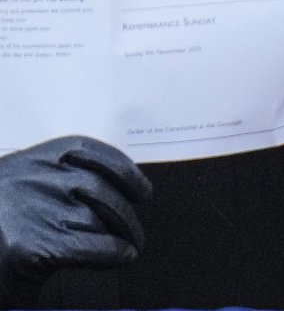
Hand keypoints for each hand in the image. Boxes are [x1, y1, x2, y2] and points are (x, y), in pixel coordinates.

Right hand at [0, 136, 151, 305]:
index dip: (126, 172)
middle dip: (127, 213)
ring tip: (130, 247)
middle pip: (103, 189)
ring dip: (124, 234)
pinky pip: (90, 245)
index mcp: (36, 158)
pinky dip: (112, 252)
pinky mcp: (31, 247)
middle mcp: (36, 179)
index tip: (143, 191)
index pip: (93, 153)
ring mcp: (33, 212)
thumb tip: (113, 188)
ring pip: (99, 216)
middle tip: (136, 233)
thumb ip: (60, 177)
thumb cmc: (0, 221)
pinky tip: (119, 257)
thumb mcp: (23, 183)